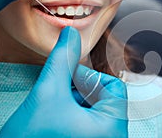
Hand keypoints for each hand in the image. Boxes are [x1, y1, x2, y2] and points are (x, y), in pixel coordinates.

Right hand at [0, 27, 127, 136]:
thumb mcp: (47, 95)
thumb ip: (62, 61)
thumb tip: (70, 33)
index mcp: (113, 127)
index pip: (114, 86)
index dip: (88, 77)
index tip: (66, 80)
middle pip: (104, 100)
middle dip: (78, 93)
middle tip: (56, 100)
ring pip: (94, 113)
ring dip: (72, 107)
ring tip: (51, 117)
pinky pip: (87, 127)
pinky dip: (72, 120)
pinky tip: (53, 126)